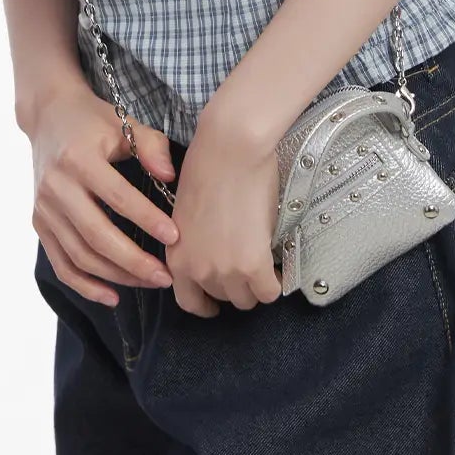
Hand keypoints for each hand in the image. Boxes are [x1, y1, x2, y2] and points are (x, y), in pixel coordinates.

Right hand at [25, 84, 180, 307]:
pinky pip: (61, 263)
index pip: (118, 197)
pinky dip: (84, 285)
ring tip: (150, 282)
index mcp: (79, 158)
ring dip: (116, 276)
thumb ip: (151, 147)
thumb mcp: (124, 123)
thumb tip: (170, 177)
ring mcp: (44, 207)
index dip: (147, 220)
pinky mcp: (39, 222)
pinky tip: (112, 296)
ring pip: (79, 255)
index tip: (175, 237)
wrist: (47, 115)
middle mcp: (57, 186)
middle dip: (134, 262)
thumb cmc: (93, 120)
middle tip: (166, 276)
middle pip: (96, 236)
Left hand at [161, 119, 282, 317]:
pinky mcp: (253, 263)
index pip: (188, 301)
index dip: (205, 304)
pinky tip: (277, 268)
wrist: (229, 150)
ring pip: (247, 299)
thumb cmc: (207, 167)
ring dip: (256, 285)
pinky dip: (275, 283)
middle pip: (223, 298)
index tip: (215, 303)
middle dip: (235, 286)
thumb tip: (215, 253)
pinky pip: (269, 291)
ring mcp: (225, 269)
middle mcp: (198, 269)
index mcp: (177, 255)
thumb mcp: (188, 214)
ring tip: (263, 263)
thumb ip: (197, 242)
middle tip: (246, 267)